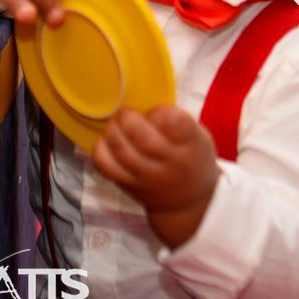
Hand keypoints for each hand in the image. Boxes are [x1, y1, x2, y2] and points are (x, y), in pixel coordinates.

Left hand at [92, 105, 219, 248]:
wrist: (188, 201)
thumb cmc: (191, 158)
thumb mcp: (197, 136)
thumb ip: (177, 119)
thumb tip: (142, 97)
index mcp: (190, 145)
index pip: (173, 122)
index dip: (159, 111)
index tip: (157, 111)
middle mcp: (169, 163)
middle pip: (141, 137)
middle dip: (128, 118)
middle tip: (128, 114)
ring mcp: (147, 176)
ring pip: (121, 150)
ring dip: (113, 131)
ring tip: (117, 125)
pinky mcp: (128, 185)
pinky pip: (106, 165)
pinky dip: (101, 149)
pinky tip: (107, 142)